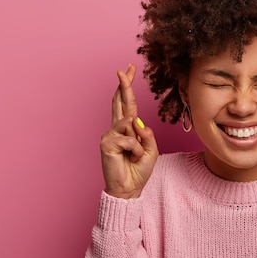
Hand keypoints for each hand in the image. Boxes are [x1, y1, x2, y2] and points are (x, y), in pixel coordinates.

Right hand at [99, 64, 158, 198]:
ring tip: (135, 155)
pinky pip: (128, 138)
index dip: (127, 87)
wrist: (128, 189)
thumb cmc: (138, 171)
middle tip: (126, 68)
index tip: (129, 70)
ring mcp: (110, 135)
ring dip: (138, 142)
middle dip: (124, 85)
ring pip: (129, 124)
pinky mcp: (106, 143)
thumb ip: (147, 134)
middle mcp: (116, 129)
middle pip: (120, 102)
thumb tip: (137, 120)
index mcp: (127, 129)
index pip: (127, 104)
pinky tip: (130, 157)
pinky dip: (134, 149)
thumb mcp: (150, 150)